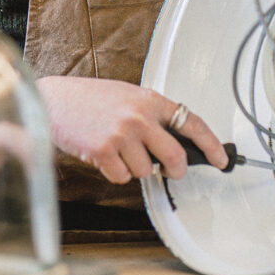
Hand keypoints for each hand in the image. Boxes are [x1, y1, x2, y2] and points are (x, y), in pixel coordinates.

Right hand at [36, 75, 228, 183]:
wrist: (53, 101)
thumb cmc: (90, 99)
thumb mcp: (128, 96)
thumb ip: (152, 115)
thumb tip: (177, 141)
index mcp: (150, 99)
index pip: (191, 122)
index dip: (211, 144)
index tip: (221, 158)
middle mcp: (139, 116)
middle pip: (176, 157)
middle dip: (175, 170)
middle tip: (169, 171)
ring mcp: (122, 134)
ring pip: (146, 170)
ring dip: (135, 167)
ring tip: (119, 150)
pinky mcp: (103, 151)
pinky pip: (122, 178)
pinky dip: (115, 173)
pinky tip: (104, 156)